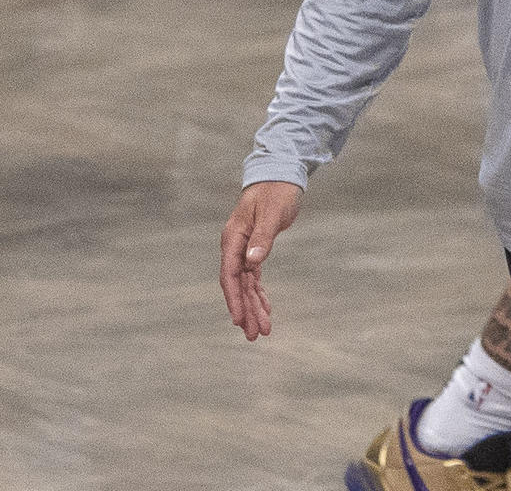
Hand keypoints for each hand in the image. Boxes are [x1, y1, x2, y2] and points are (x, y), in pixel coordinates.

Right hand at [220, 180, 302, 339]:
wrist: (280, 174)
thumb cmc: (277, 192)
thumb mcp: (272, 213)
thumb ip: (262, 238)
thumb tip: (252, 262)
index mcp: (234, 238)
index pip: (230, 274)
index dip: (234, 299)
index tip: (239, 320)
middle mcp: (235, 246)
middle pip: (237, 285)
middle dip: (246, 311)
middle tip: (256, 336)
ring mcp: (243, 248)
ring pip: (246, 284)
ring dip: (253, 306)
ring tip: (263, 330)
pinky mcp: (255, 249)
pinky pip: (253, 277)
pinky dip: (259, 293)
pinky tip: (266, 308)